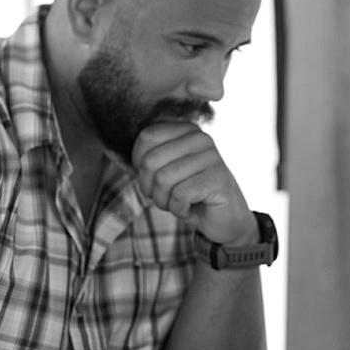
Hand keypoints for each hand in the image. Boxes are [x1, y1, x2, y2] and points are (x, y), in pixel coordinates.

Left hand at [131, 122, 257, 246]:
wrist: (224, 219)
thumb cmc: (190, 194)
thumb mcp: (166, 171)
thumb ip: (150, 157)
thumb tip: (125, 155)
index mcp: (187, 130)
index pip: (147, 137)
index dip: (139, 164)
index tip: (152, 179)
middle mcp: (201, 138)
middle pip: (151, 160)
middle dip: (150, 187)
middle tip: (164, 197)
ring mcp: (213, 157)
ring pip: (164, 179)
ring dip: (164, 201)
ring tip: (177, 203)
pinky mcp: (218, 179)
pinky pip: (179, 195)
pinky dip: (178, 209)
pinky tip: (190, 209)